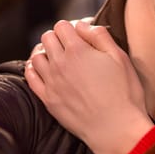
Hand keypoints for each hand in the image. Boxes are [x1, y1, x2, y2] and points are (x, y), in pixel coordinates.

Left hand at [25, 20, 153, 153]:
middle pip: (47, 38)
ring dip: (46, 52)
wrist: (115, 127)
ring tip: (59, 58)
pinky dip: (34, 69)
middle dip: (59, 37)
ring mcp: (51, 82)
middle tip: (72, 46)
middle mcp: (59, 64)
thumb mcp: (120, 57)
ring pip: (36, 56)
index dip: (72, 27)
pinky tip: (45, 70)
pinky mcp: (48, 99)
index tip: (82, 35)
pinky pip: (30, 77)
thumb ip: (100, 36)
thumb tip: (83, 25)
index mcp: (78, 50)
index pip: (62, 26)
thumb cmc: (124, 92)